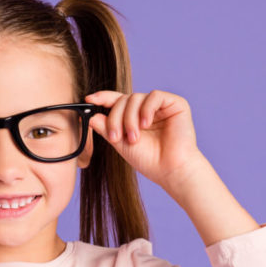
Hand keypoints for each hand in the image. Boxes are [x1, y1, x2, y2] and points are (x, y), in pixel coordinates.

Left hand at [85, 90, 203, 187]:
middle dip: (116, 117)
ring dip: (130, 118)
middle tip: (116, 137)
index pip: (117, 101)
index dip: (103, 97)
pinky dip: (146, 109)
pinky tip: (146, 124)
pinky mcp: (176, 104)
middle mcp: (147, 108)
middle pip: (124, 99)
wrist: (170, 170)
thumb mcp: (120, 143)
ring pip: (136, 98)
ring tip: (134, 138)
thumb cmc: (149, 160)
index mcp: (135, 116)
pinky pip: (155, 96)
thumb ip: (106, 128)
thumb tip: (90, 116)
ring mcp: (161, 106)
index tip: (89, 99)